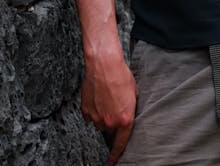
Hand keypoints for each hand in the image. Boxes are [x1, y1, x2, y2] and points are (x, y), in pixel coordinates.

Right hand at [81, 51, 137, 165]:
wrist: (104, 64)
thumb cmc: (121, 75)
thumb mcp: (134, 93)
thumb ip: (130, 108)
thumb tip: (128, 112)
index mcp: (125, 119)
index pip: (121, 144)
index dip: (117, 155)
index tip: (113, 162)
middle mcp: (110, 122)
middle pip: (110, 130)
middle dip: (112, 121)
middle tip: (114, 104)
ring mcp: (96, 117)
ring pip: (99, 122)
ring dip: (103, 114)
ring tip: (106, 96)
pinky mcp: (86, 110)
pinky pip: (90, 115)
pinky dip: (93, 108)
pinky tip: (97, 96)